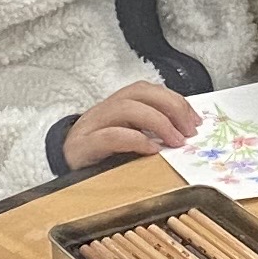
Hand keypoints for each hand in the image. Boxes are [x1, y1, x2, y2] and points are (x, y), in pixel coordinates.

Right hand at [63, 81, 201, 170]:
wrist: (61, 168)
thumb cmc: (99, 155)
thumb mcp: (127, 138)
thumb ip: (150, 131)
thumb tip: (184, 133)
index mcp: (117, 104)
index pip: (148, 90)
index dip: (175, 101)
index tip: (195, 121)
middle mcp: (104, 109)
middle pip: (140, 93)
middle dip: (170, 108)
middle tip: (189, 132)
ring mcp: (91, 126)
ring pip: (126, 109)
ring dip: (157, 122)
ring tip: (175, 141)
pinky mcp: (83, 146)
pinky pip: (110, 136)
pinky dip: (135, 140)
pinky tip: (151, 149)